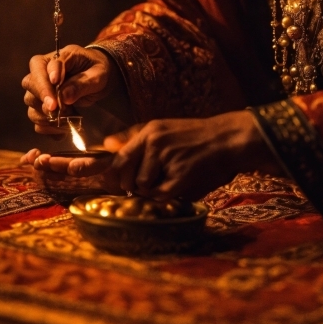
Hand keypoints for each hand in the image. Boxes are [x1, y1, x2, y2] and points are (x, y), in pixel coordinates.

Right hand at [21, 44, 120, 134]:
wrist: (100, 78)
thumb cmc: (99, 71)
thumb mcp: (98, 74)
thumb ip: (82, 83)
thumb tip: (64, 97)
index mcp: (58, 57)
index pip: (42, 65)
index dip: (45, 79)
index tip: (53, 89)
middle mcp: (44, 71)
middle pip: (30, 83)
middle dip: (42, 97)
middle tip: (55, 109)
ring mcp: (41, 89)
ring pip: (31, 102)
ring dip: (46, 114)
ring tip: (67, 118)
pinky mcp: (43, 105)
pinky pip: (37, 119)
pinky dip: (48, 127)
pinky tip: (63, 131)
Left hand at [105, 111, 280, 199]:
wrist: (225, 138)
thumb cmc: (193, 136)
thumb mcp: (163, 128)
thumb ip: (134, 137)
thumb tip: (106, 143)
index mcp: (149, 131)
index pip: (118, 157)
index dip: (108, 172)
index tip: (96, 177)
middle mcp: (155, 142)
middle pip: (127, 176)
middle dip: (134, 185)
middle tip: (151, 180)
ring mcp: (167, 158)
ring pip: (143, 187)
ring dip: (153, 188)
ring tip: (171, 175)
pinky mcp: (180, 174)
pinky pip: (160, 195)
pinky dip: (167, 194)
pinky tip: (178, 182)